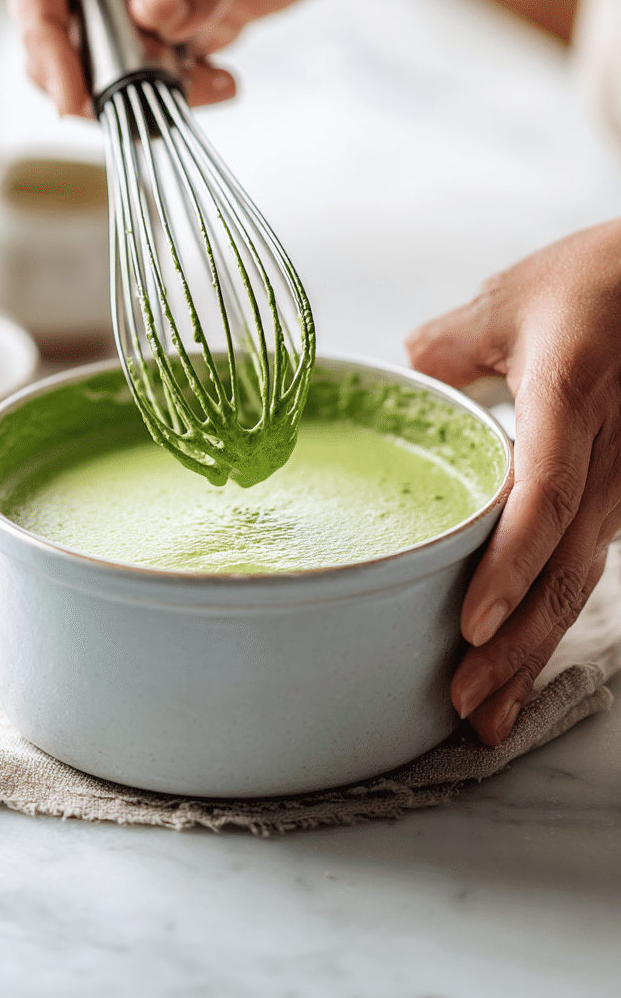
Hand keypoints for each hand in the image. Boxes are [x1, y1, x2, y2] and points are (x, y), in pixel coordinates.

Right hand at [2, 0, 437, 116]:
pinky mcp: (167, 13)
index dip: (43, 35)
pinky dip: (180, 87)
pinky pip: (151, 66)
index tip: (72, 95)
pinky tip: (225, 81)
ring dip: (142, 88)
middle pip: (58, 21)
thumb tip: (150, 19)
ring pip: (103, 54)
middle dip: (92, 74)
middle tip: (139, 109)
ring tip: (212, 85)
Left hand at [406, 220, 620, 744]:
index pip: (546, 492)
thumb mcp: (510, 299)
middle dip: (516, 643)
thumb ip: (447, 346)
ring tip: (484, 716)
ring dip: (532, 652)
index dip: (510, 563)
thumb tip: (397, 381)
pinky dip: (547, 620)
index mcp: (570, 395)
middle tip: (462, 703)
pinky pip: (587, 566)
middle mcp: (609, 452)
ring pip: (579, 580)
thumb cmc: (598, 282)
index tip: (473, 624)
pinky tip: (519, 663)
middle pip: (565, 565)